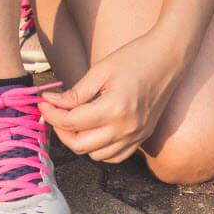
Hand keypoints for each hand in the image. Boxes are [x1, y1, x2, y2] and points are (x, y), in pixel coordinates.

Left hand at [39, 31, 186, 163]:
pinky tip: (93, 132)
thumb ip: (75, 93)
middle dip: (61, 130)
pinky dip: (99, 150)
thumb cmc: (135, 57)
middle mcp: (126, 128)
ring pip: (96, 156)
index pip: (71, 122)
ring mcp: (136, 136)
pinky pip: (115, 156)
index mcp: (114, 109)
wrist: (169, 57)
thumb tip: (50, 102)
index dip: (51, 114)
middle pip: (80, 145)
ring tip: (73, 121)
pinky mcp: (142, 137)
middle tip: (54, 113)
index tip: (43, 103)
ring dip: (79, 141)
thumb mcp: (100, 71)